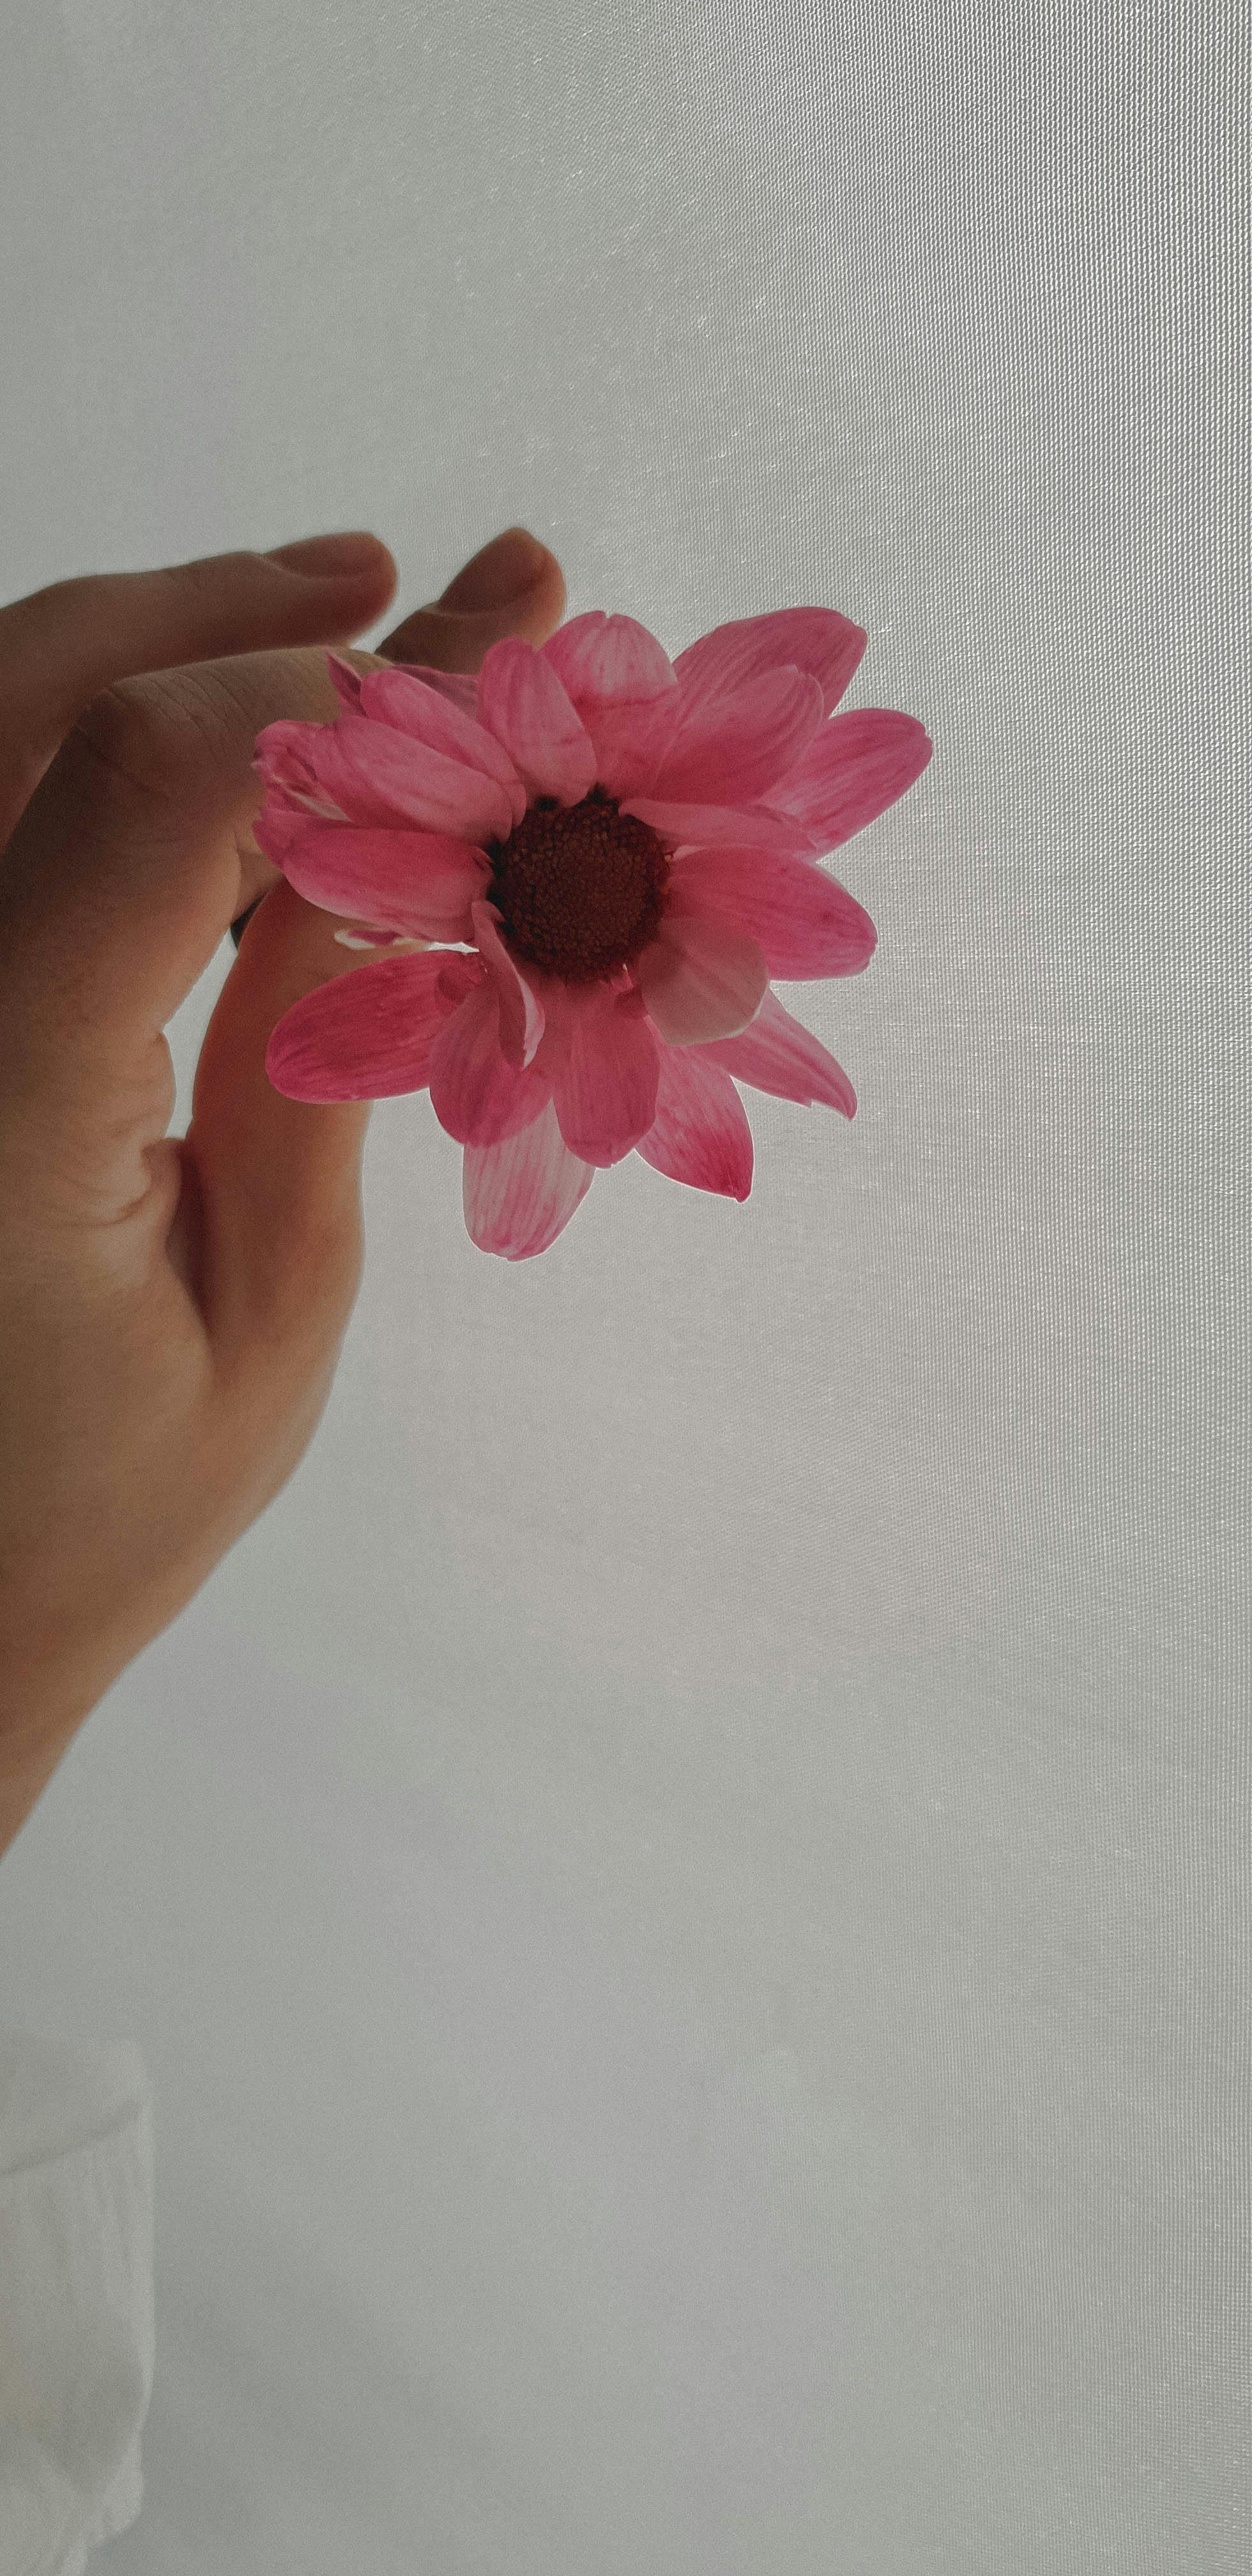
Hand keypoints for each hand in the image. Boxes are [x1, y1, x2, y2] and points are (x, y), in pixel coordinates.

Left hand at [0, 524, 565, 1852]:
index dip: (329, 699)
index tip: (480, 687)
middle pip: (37, 691)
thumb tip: (408, 834)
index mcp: (1, 1097)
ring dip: (150, 636)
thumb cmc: (94, 1516)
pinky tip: (187, 731)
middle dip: (239, 617)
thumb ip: (318, 1062)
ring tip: (324, 605)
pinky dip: (74, 729)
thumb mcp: (266, 1321)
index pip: (152, 790)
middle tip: (407, 586)